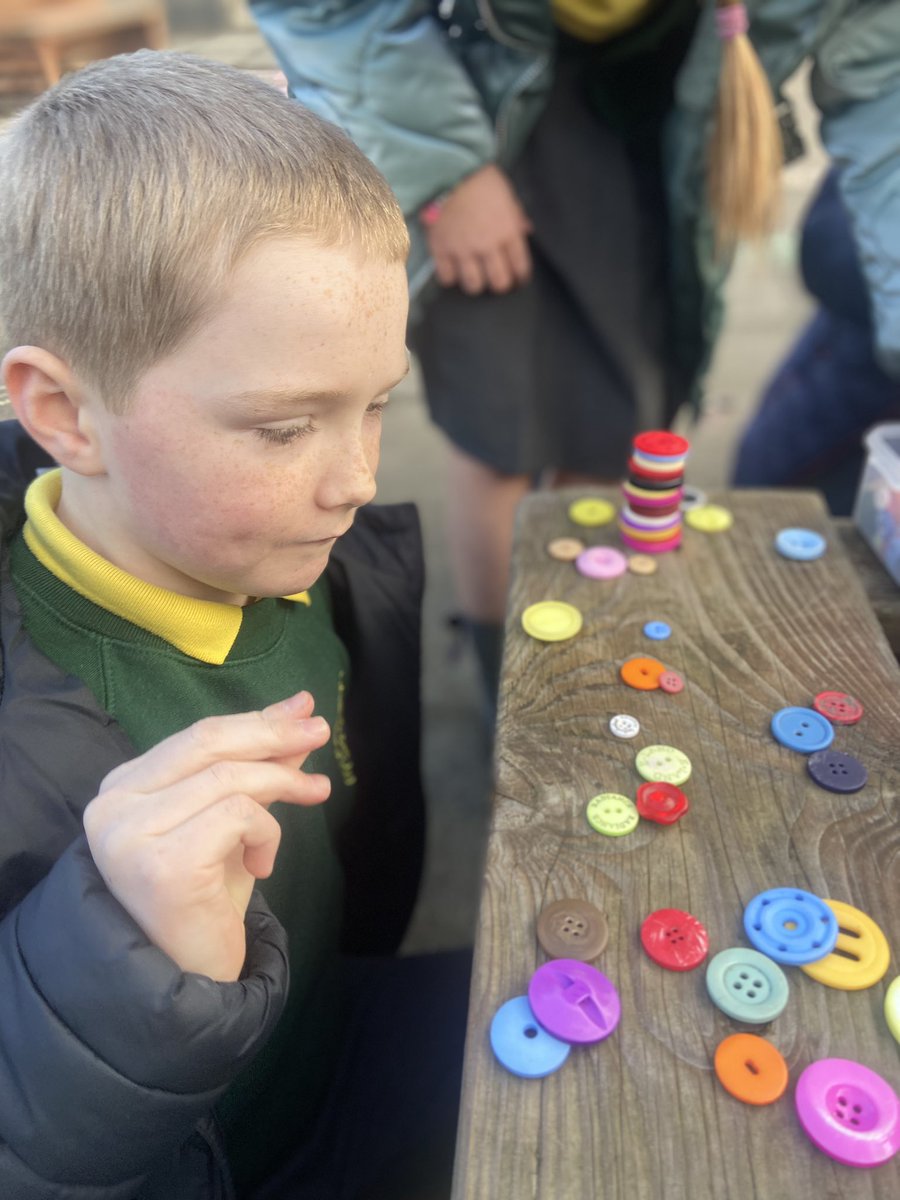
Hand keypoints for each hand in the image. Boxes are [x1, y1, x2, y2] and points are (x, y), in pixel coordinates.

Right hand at [83, 691, 330, 981]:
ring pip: (228, 778)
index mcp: (122, 790)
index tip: (302, 709)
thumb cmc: (205, 902)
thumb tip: (299, 713)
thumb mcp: (236, 821)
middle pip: (208, 743)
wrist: (186, 983)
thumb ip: (259, 768)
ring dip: (282, 783)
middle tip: (320, 729)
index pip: (196, 737)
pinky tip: (263, 864)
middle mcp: (113, 807)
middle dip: (272, 733)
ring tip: (314, 795)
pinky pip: (237, 816)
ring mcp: (131, 836)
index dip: (255, 719)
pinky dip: (267, 831)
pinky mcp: (162, 865)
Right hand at [425, 164, 532, 294]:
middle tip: (495, 278)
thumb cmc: (481, 180)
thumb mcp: (507, 195)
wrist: (448, 169)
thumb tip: (526, 231)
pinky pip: (447, 278)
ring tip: (474, 276)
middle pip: (498, 283)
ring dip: (476, 284)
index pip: (521, 268)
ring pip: (473, 286)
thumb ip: (516, 217)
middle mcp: (487, 245)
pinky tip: (453, 270)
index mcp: (508, 232)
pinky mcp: (441, 249)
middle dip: (500, 284)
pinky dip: (451, 277)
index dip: (520, 277)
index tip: (517, 278)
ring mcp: (463, 250)